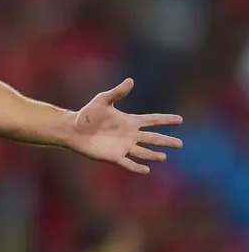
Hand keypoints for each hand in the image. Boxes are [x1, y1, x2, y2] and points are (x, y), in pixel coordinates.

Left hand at [68, 78, 182, 173]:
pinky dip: (138, 167)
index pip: (152, 120)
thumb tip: (131, 81)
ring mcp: (122, 146)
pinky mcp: (114, 156)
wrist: (73, 129)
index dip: (166, 120)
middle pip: (152, 138)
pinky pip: (129, 163)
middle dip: (166, 141)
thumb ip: (117, 92)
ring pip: (143, 152)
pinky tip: (147, 170)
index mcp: (129, 121)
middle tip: (180, 144)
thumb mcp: (103, 100)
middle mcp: (129, 134)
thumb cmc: (87, 114)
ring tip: (164, 157)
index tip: (180, 119)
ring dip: (153, 155)